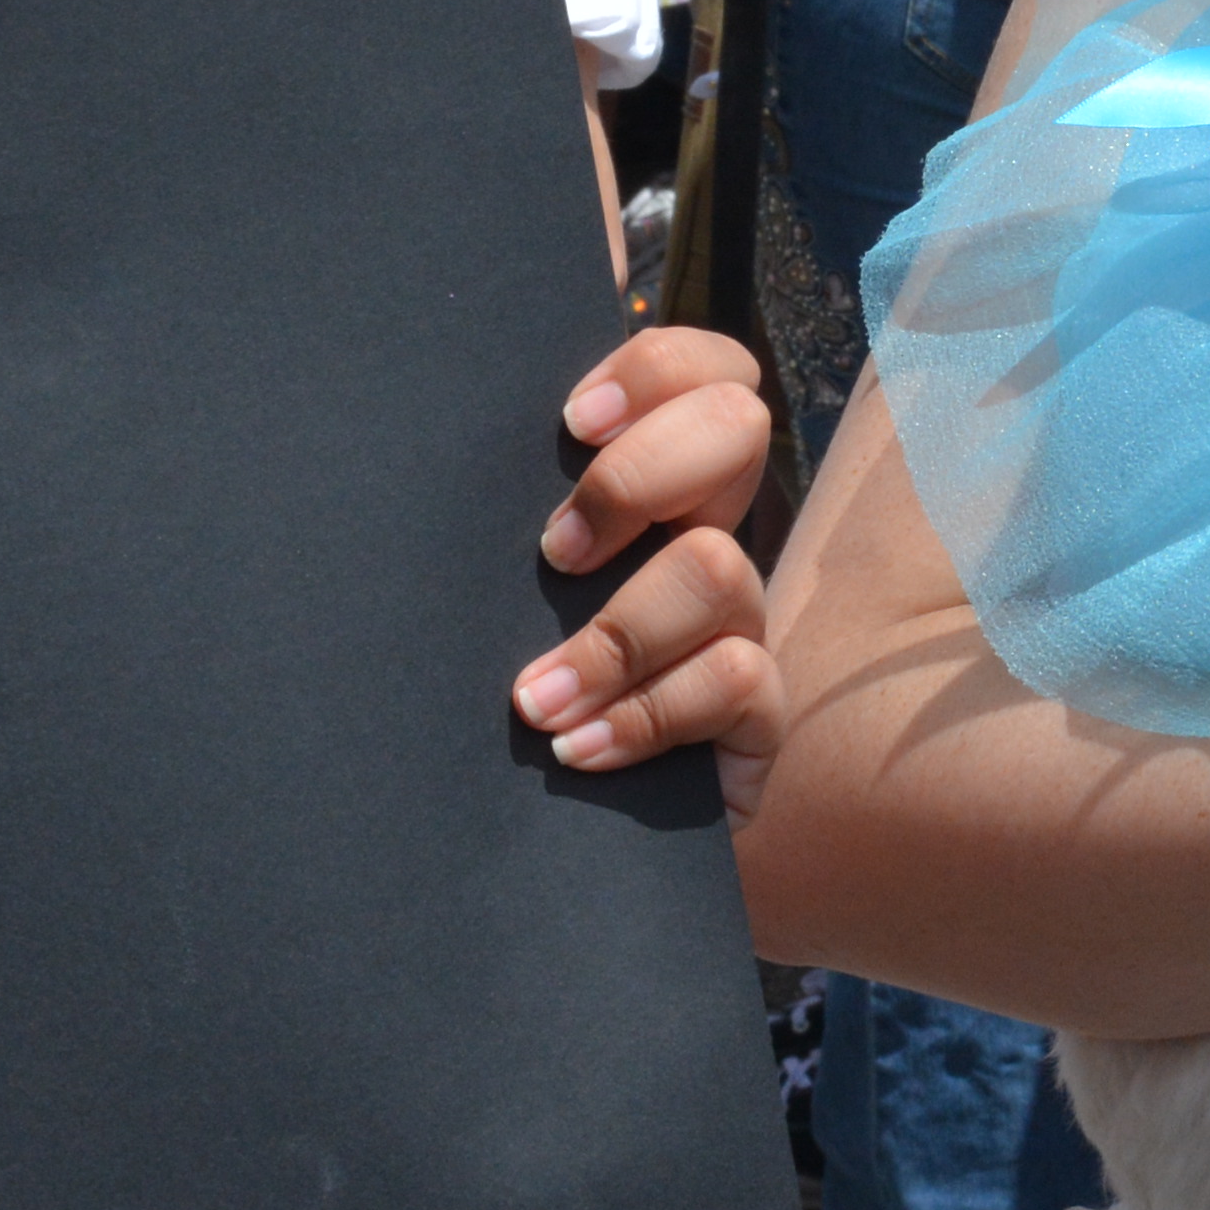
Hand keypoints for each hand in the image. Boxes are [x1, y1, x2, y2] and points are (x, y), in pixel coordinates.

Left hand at [511, 327, 780, 800]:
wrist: (554, 842)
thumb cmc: (507, 683)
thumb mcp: (496, 585)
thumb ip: (490, 495)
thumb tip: (452, 376)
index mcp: (653, 481)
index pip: (706, 367)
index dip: (652, 371)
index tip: (566, 428)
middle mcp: (709, 532)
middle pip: (738, 424)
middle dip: (639, 477)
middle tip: (551, 553)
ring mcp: (742, 622)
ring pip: (722, 565)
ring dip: (615, 635)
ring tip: (530, 700)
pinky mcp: (757, 714)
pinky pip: (736, 679)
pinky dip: (640, 717)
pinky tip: (573, 751)